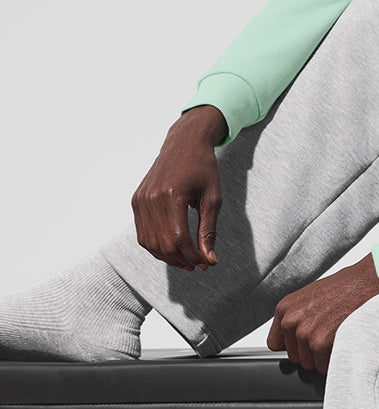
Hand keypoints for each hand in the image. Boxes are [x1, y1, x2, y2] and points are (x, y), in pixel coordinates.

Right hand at [131, 105, 226, 270]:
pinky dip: (157, 246)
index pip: (179, 238)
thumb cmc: (203, 169)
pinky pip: (143, 233)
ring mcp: (140, 199)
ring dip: (169, 257)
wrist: (184, 144)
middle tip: (199, 264)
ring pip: (150, 243)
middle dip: (183, 260)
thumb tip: (209, 259)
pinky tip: (173, 249)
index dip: (194, 256)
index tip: (207, 263)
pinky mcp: (136, 200)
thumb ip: (209, 230)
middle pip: (163, 244)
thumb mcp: (212, 198)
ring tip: (187, 260)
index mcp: (173, 194)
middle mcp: (152, 197)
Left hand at [267, 252, 378, 371]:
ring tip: (337, 338)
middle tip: (329, 336)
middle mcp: (291, 321)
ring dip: (324, 358)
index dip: (293, 346)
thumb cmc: (345, 287)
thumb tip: (295, 338)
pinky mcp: (320, 344)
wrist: (367, 282)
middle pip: (295, 357)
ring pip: (310, 364)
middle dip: (311, 353)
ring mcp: (304, 333)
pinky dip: (335, 360)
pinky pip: (324, 366)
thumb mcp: (311, 297)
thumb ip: (298, 318)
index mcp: (285, 309)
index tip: (304, 344)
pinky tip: (343, 342)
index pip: (275, 344)